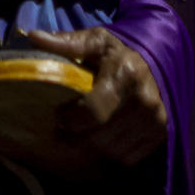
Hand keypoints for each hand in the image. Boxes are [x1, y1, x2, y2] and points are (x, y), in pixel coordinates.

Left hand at [24, 27, 167, 168]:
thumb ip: (65, 42)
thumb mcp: (93, 41)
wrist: (155, 62)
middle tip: (63, 131)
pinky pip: (127, 158)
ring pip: (112, 151)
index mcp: (125, 74)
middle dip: (76, 137)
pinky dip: (111, 152)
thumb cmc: (116, 53)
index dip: (70, 119)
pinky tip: (102, 138)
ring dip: (92, 147)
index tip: (58, 116)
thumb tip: (34, 36)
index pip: (93, 111)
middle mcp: (144, 100)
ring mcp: (155, 119)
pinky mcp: (159, 134)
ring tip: (81, 134)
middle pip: (100, 137)